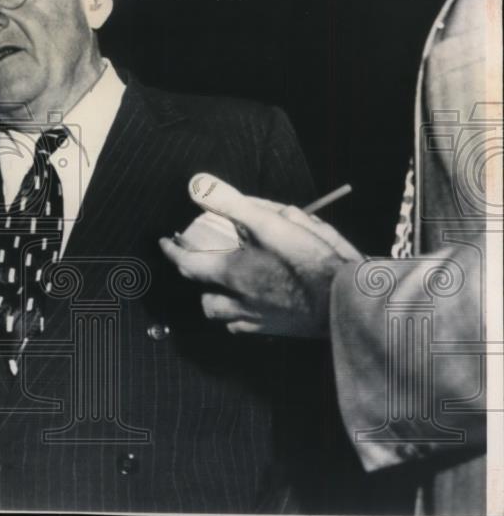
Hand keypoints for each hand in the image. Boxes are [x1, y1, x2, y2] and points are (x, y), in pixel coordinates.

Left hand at [159, 174, 361, 337]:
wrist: (349, 300)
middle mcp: (240, 301)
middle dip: (198, 284)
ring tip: (222, 288)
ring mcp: (260, 320)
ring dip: (218, 303)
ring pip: (225, 318)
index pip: (188, 265)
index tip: (165, 243)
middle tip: (200, 265)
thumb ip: (231, 204)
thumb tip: (197, 186)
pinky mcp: (280, 330)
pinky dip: (242, 318)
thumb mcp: (271, 222)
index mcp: (233, 274)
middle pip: (206, 299)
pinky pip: (249, 328)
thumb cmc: (311, 261)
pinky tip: (252, 307)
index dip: (172, 252)